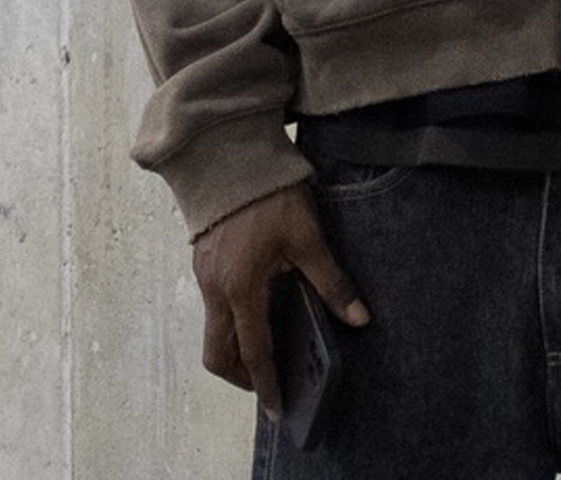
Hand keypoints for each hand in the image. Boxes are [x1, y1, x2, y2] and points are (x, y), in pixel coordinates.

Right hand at [191, 182, 370, 416]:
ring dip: (234, 347)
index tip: (275, 407)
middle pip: (218, 352)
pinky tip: (257, 308)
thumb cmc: (271, 193)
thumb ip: (331, 280)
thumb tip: (359, 318)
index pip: (253, 351)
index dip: (266, 383)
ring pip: (212, 330)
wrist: (231, 153)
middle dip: (241, 374)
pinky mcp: (202, 260)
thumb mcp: (308, 235)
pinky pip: (212, 305)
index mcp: (241, 288)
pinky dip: (231, 321)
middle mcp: (215, 288)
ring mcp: (203, 274)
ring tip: (265, 349)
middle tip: (268, 381)